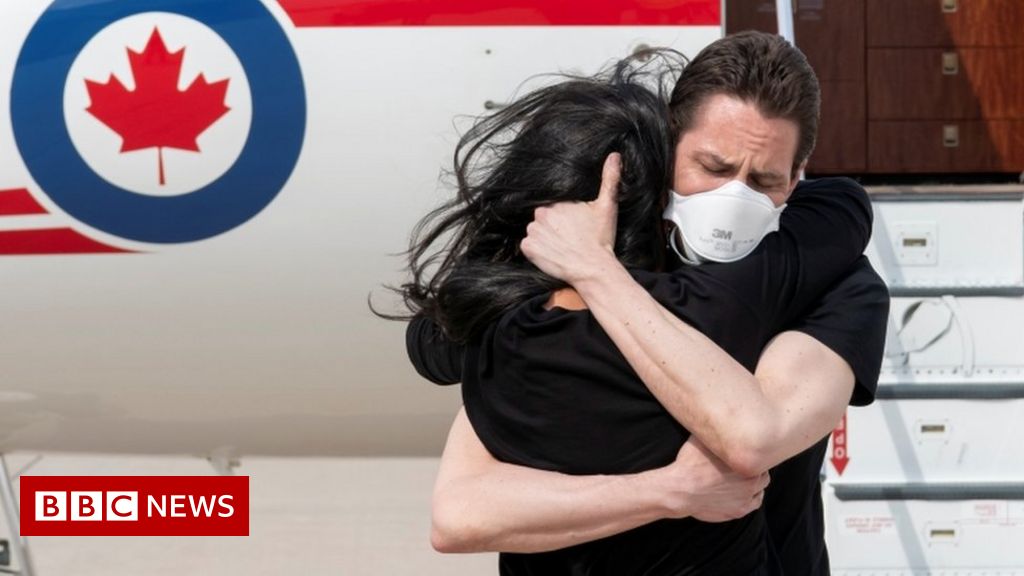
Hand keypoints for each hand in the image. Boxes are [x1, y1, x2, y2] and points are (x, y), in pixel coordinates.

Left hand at [520, 153, 620, 284]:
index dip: (565, 217)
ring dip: (545, 237)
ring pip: (535, 231)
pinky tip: (552, 254)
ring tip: (562, 247)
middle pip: (544, 218)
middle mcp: (541, 213)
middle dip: (554, 226)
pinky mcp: (528, 248)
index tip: (575, 227)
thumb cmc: (601, 239)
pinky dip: (537, 251)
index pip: (555, 206)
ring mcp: (533, 231)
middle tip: (570, 238)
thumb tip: (614, 155)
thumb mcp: (607, 206)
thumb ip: (609, 179)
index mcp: (558, 201)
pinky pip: (528, 246)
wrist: (593, 269)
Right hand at [657, 437, 768, 522]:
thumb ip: (715, 433)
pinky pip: (755, 504)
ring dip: (755, 485)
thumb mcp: (701, 439)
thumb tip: (718, 419)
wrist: (680, 489)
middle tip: (743, 467)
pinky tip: (743, 494)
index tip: (745, 454)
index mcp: (745, 460)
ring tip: (743, 481)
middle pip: (763, 473)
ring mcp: (746, 497)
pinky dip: (751, 498)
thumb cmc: (689, 463)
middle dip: (755, 470)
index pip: (760, 456)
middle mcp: (751, 480)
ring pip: (761, 489)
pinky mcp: (739, 511)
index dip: (752, 455)